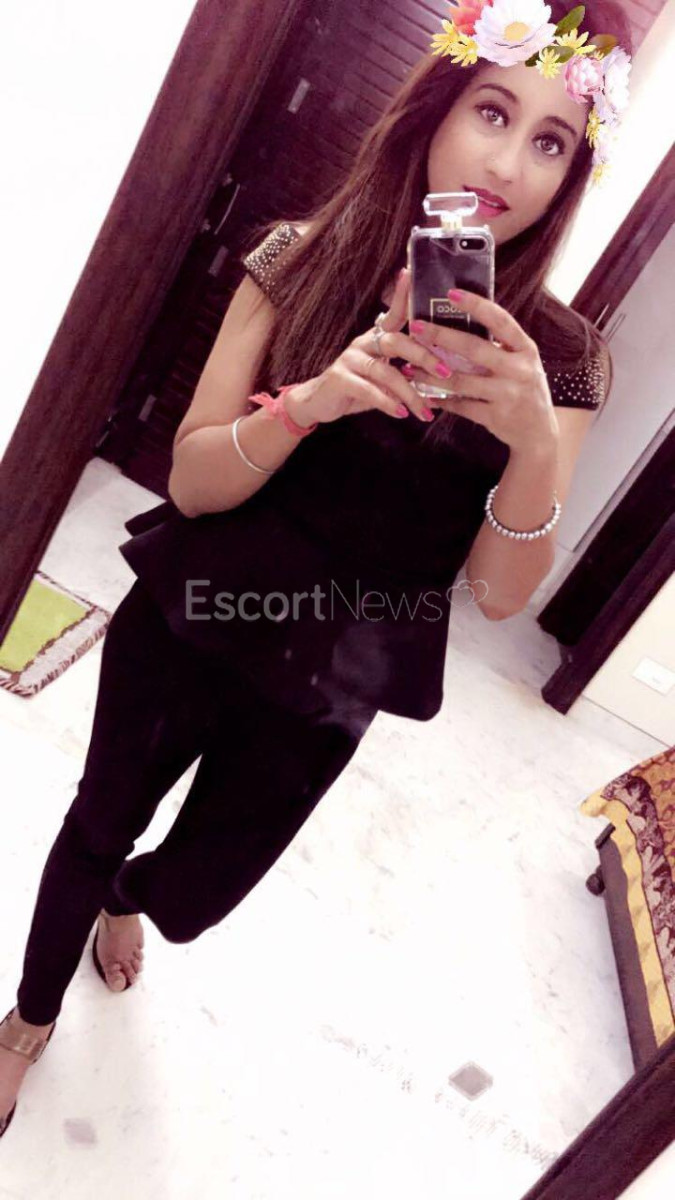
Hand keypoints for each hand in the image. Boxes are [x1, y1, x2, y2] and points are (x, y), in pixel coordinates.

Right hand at [284, 269, 452, 425]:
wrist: (319, 402)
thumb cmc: (358, 387)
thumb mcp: (384, 377)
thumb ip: (406, 373)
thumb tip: (440, 378)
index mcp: (376, 338)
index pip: (393, 314)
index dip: (401, 295)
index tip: (410, 273)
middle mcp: (363, 343)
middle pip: (396, 342)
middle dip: (423, 356)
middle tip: (445, 372)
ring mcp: (350, 360)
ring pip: (386, 372)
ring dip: (409, 393)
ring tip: (424, 411)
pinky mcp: (340, 379)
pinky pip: (368, 390)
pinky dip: (387, 403)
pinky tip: (401, 414)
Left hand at [403, 290, 559, 453]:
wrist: (539, 431)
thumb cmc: (524, 388)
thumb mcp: (521, 362)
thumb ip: (499, 345)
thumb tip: (462, 318)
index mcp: (525, 349)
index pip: (500, 321)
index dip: (476, 305)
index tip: (451, 293)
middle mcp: (519, 370)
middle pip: (474, 349)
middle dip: (441, 336)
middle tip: (415, 327)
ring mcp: (507, 395)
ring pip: (460, 381)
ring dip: (430, 374)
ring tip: (409, 367)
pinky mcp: (495, 417)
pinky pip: (460, 406)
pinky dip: (441, 400)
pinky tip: (424, 396)